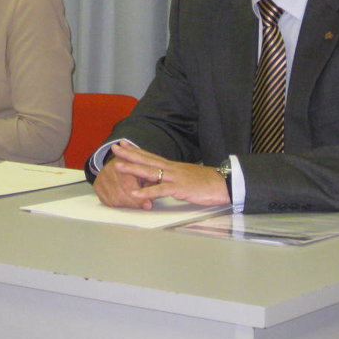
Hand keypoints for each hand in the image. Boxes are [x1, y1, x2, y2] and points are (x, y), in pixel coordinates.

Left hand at [105, 142, 230, 207]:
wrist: (223, 184)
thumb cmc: (206, 182)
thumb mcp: (186, 176)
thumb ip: (173, 176)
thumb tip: (162, 178)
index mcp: (172, 166)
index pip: (151, 155)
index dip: (136, 150)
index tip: (124, 144)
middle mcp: (171, 168)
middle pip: (147, 159)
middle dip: (129, 154)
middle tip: (115, 148)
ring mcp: (174, 178)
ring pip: (150, 172)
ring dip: (133, 169)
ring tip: (118, 167)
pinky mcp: (179, 189)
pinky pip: (160, 190)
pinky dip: (147, 192)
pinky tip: (135, 194)